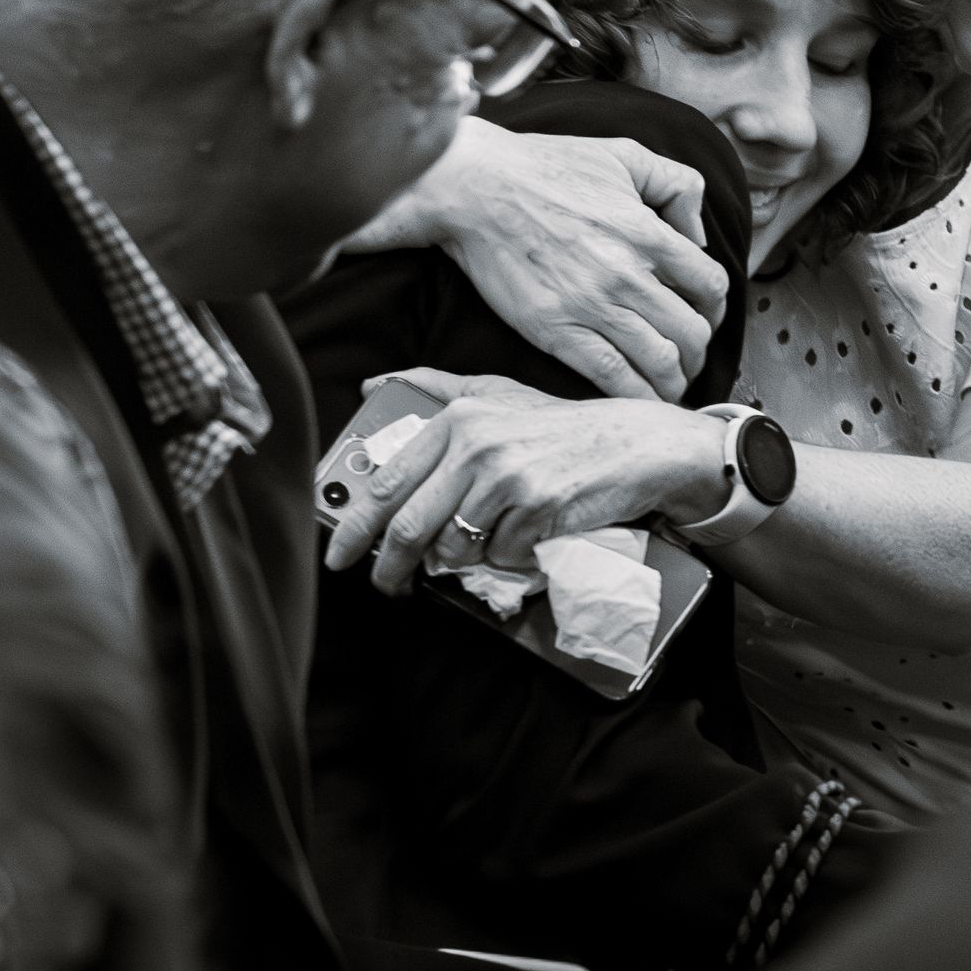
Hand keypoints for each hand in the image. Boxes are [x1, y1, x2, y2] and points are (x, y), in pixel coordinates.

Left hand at [321, 369, 727, 592]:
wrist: (631, 443)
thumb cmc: (557, 427)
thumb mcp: (495, 394)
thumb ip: (434, 389)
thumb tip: (374, 386)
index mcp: (458, 418)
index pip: (388, 482)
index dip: (354, 527)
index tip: (340, 553)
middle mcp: (477, 445)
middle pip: (408, 526)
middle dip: (389, 568)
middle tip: (387, 585)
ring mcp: (508, 478)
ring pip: (454, 549)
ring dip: (462, 560)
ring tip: (484, 542)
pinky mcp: (538, 509)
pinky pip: (501, 558)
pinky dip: (510, 558)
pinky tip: (527, 534)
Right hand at [348, 122, 728, 401]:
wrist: (476, 188)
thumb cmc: (545, 167)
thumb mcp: (624, 154)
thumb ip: (677, 184)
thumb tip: (698, 233)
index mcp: (647, 232)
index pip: (711, 286)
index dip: (716, 306)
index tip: (705, 314)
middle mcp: (627, 274)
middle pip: (692, 332)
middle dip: (699, 350)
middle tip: (690, 354)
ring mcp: (591, 306)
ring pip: (659, 362)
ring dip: (674, 379)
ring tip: (669, 382)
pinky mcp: (555, 330)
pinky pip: (611, 376)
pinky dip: (636, 394)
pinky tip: (640, 397)